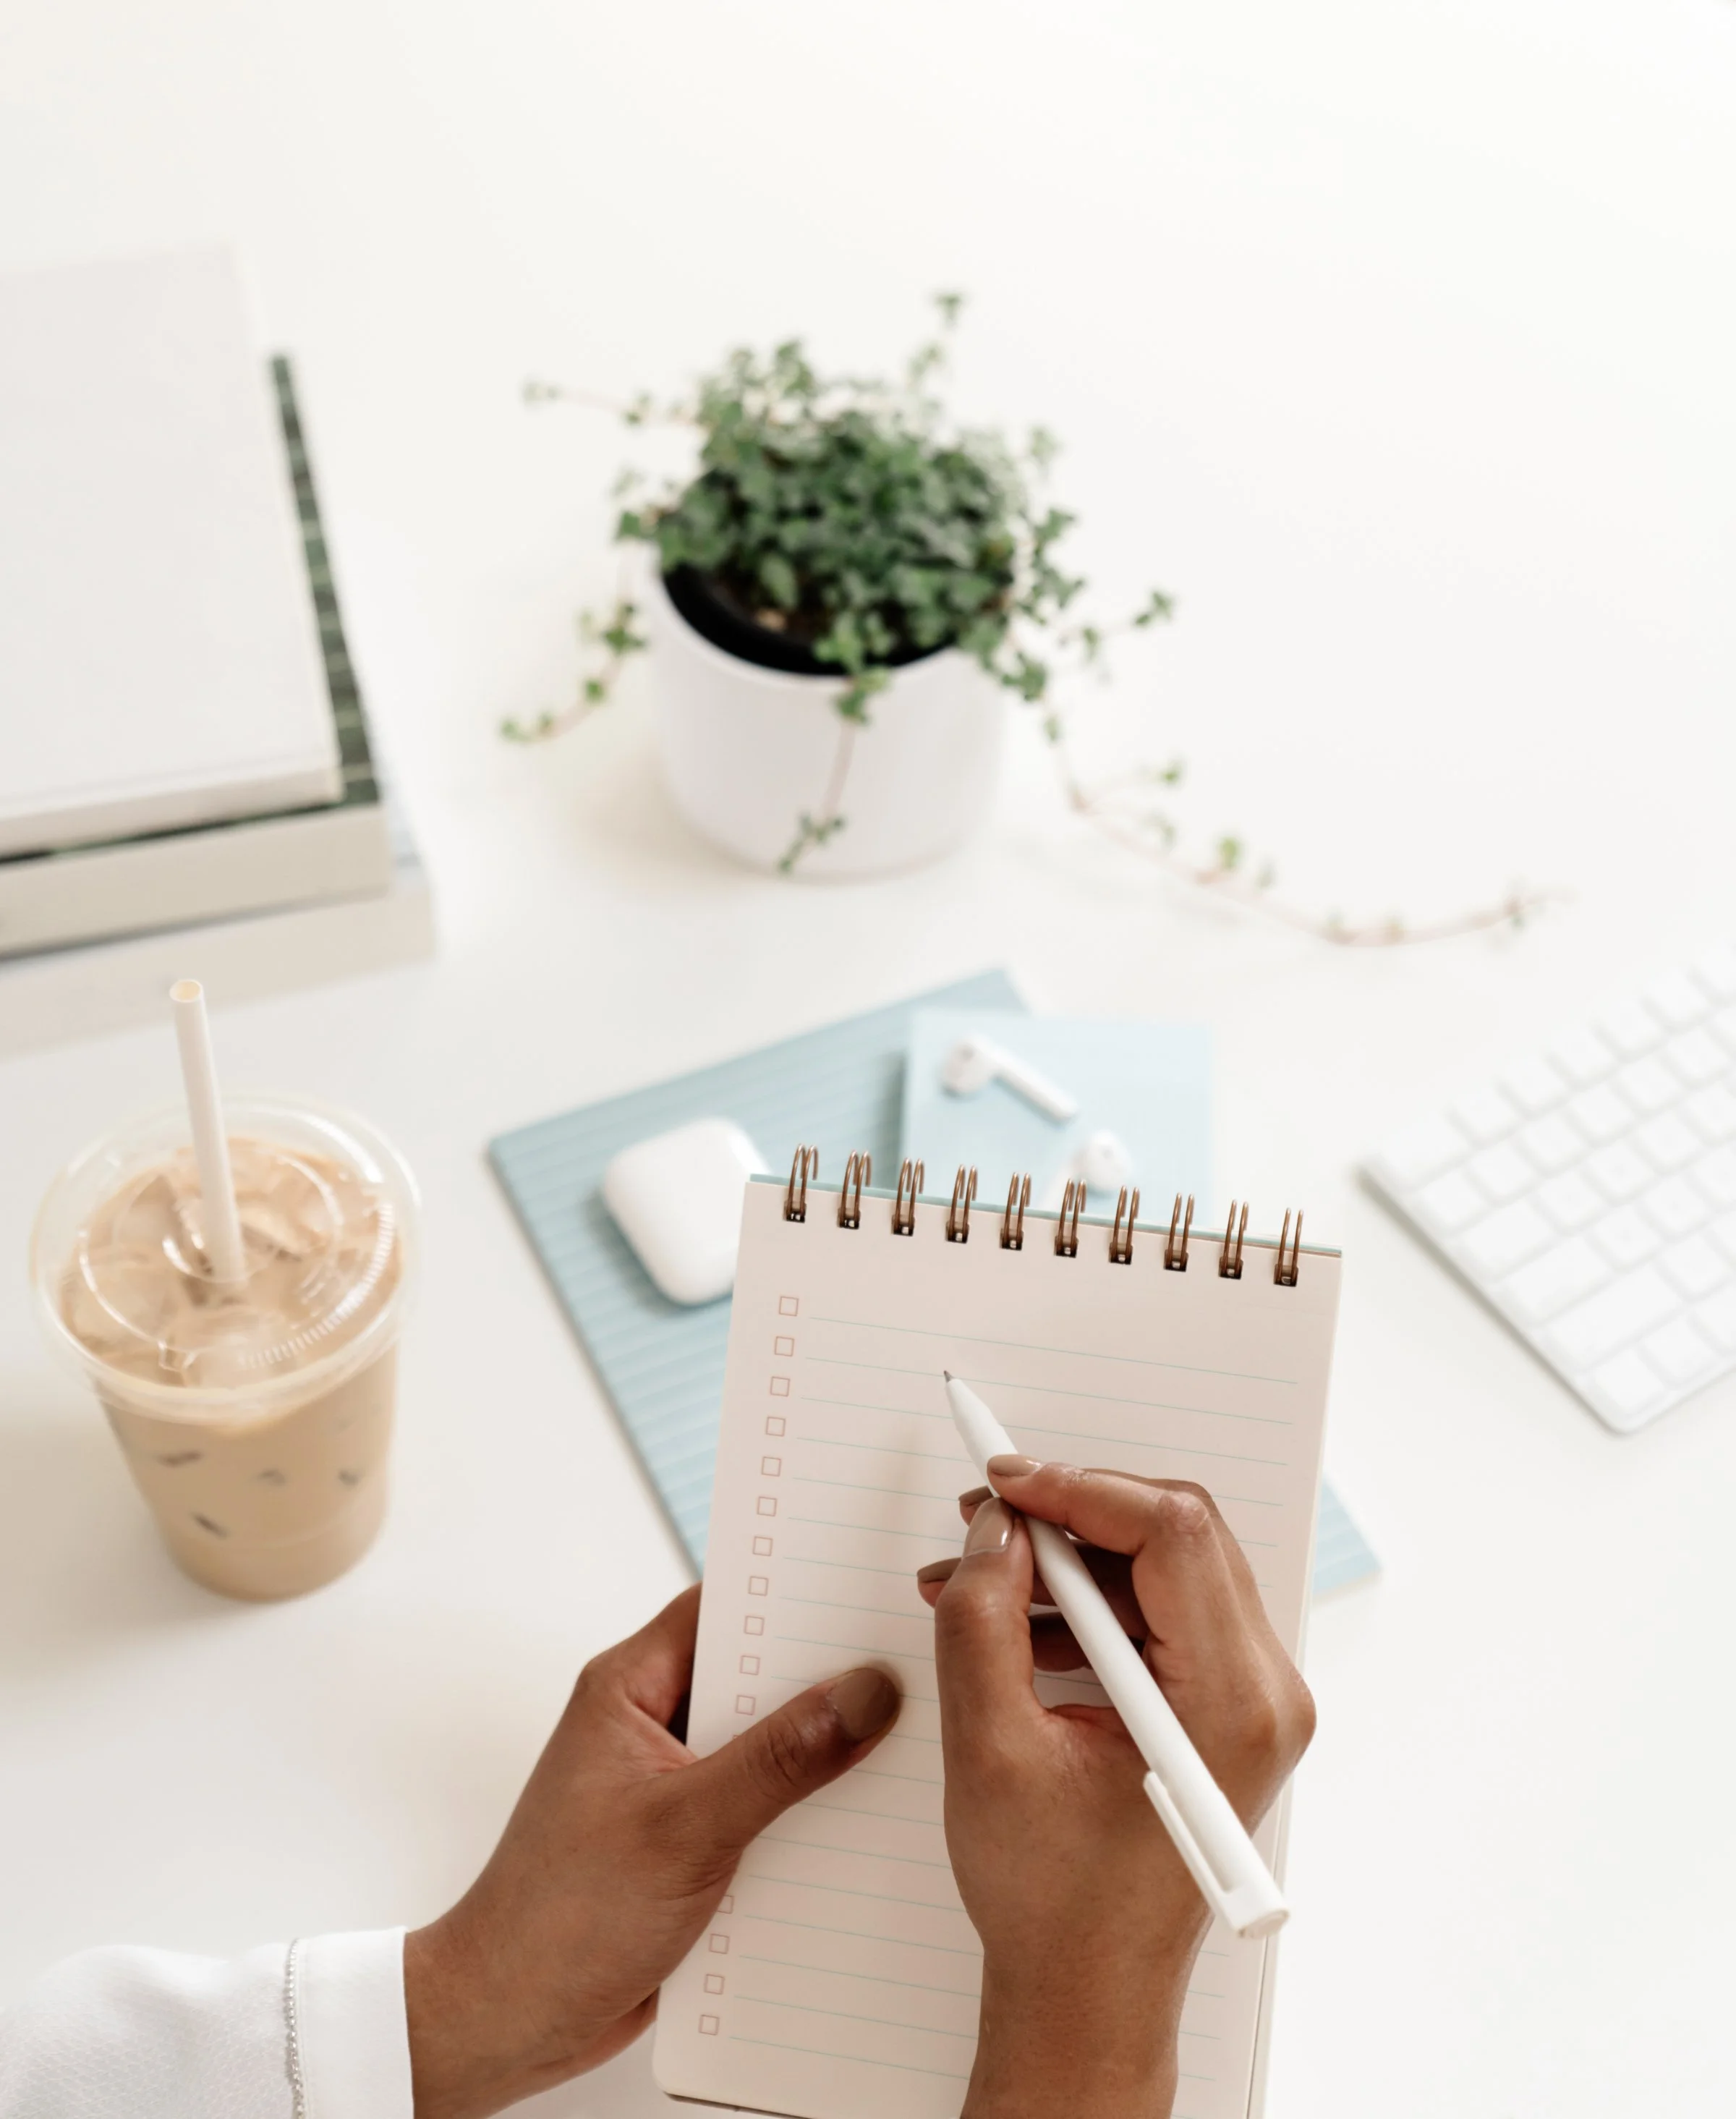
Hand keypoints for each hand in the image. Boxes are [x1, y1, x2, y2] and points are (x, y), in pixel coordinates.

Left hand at [403, 1586, 899, 2118]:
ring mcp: (674, 1785)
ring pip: (768, 1745)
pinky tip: (865, 1827)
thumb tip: (864, 1692)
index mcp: (628, 1690)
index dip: (791, 1592)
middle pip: (755, 1676)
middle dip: (825, 1677)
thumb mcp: (683, 1829)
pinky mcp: (692, 1842)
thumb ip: (778, 1760)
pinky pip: (766, 1807)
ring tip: (907, 1745)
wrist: (511, 2022)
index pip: (722, 1608)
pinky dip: (808, 1814)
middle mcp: (651, 1725)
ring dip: (822, 1754)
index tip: (866, 1583)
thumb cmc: (559, 1920)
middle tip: (911, 1667)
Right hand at [916, 1460, 1314, 2118]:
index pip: (1171, 1533)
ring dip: (1068, 1562)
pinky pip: (1160, 1612)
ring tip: (972, 1581)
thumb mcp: (991, 1749)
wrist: (1088, 1992)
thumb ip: (984, 1620)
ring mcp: (1250, 1700)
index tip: (1001, 1485)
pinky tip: (1011, 1621)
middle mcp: (1264, 1693)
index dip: (1078, 1489)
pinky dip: (1086, 1603)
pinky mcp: (1222, 1708)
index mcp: (1230, 1703)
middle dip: (1069, 1515)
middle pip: (1176, 1536)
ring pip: (1163, 1567)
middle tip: (982, 1522)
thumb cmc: (1053, 1901)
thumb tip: (995, 1529)